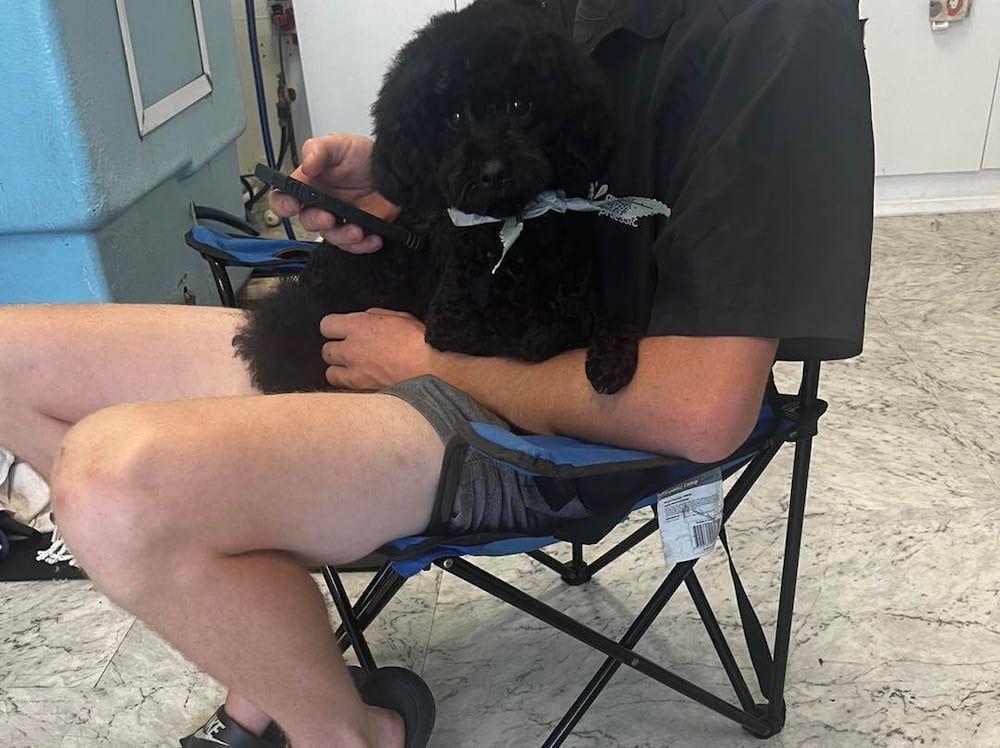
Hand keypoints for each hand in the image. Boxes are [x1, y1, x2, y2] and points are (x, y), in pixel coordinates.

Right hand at [268, 134, 399, 253]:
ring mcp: (340, 219)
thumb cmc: (363, 155)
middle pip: (308, 221)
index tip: (292, 205)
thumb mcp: (339, 144)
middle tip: (329, 217)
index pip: (284, 198)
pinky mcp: (359, 230)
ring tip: (358, 231)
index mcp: (309, 185)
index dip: (283, 204)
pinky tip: (372, 238)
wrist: (393, 168)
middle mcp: (322, 205)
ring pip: (332, 237)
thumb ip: (318, 151)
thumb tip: (306, 166)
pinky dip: (363, 246)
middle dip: (317, 222)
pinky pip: (355, 246)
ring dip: (343, 237)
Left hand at [320, 309, 435, 389]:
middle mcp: (351, 348)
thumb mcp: (400, 317)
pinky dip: (348, 385)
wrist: (431, 368)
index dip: (334, 328)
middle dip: (336, 349)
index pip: (326, 325)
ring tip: (352, 368)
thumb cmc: (420, 341)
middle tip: (350, 350)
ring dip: (339, 369)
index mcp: (359, 325)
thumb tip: (367, 317)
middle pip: (326, 350)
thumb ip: (378, 315)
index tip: (341, 331)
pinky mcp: (362, 388)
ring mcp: (355, 371)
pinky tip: (360, 381)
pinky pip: (343, 387)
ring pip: (330, 372)